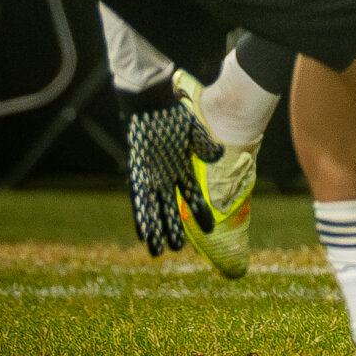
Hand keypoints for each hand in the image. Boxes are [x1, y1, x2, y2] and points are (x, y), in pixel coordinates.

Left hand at [125, 90, 220, 255]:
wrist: (151, 103)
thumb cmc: (173, 114)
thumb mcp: (194, 132)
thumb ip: (205, 146)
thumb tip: (218, 156)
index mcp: (181, 167)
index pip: (193, 195)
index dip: (201, 213)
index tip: (210, 228)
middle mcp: (165, 176)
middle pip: (171, 208)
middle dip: (173, 229)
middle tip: (178, 248)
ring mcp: (151, 176)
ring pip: (154, 209)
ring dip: (156, 230)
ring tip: (158, 251)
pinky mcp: (137, 173)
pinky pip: (139, 200)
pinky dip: (141, 216)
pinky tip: (142, 233)